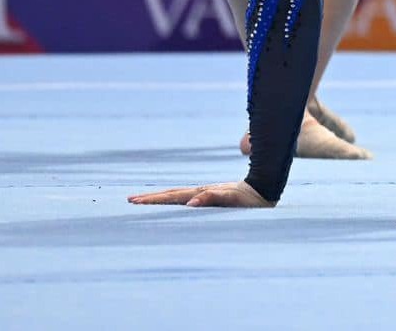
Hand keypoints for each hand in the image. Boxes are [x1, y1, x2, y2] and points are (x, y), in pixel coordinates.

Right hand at [128, 180, 271, 208]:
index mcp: (202, 193)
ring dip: (160, 199)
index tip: (135, 201)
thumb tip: (191, 203)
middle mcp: (201, 192)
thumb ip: (212, 198)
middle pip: (171, 195)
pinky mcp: (211, 198)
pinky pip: (187, 200)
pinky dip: (174, 202)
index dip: (154, 200)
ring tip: (142, 200)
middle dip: (151, 198)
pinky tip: (170, 204)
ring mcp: (205, 194)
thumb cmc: (250, 200)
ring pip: (177, 196)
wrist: (264, 191)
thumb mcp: (231, 200)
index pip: (173, 197)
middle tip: (130, 200)